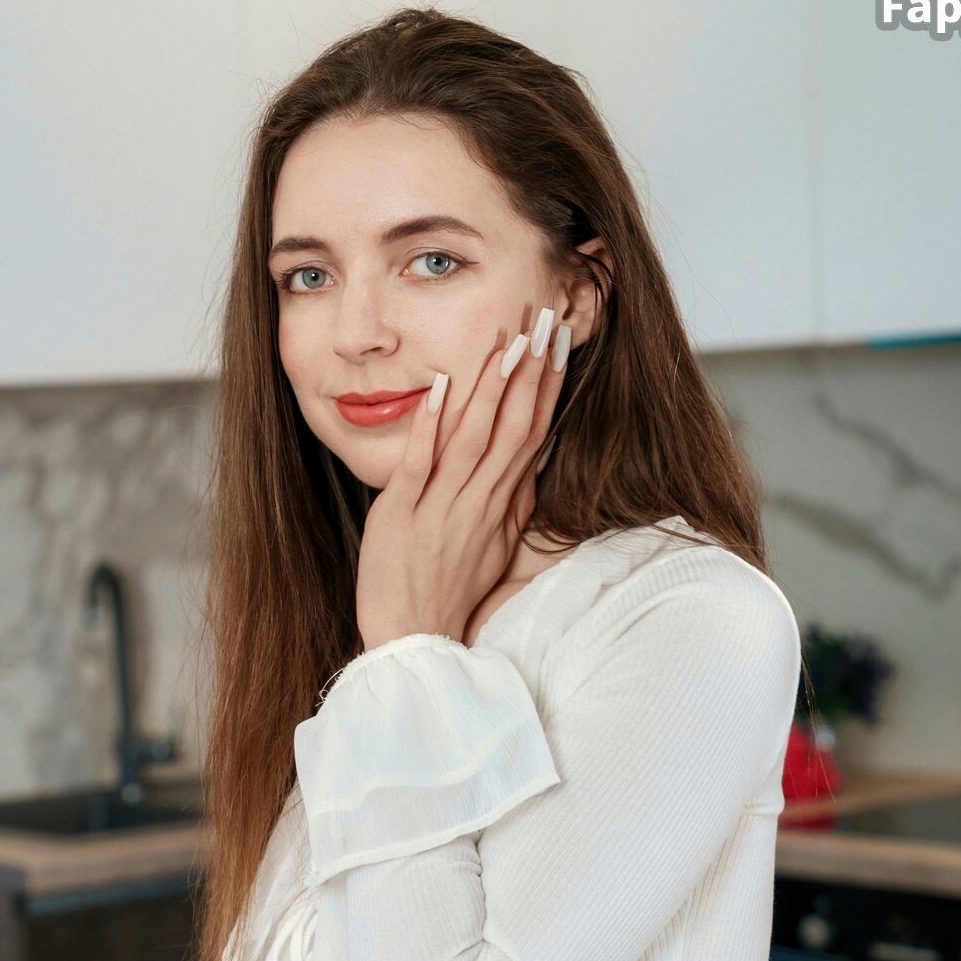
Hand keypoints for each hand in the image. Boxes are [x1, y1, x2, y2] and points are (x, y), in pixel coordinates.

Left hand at [354, 302, 570, 651]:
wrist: (413, 641)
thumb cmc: (447, 594)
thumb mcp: (492, 549)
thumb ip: (510, 506)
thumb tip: (530, 470)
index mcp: (501, 506)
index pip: (533, 435)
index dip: (546, 386)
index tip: (558, 342)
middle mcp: (479, 503)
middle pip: (513, 427)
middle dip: (530, 371)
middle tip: (545, 319)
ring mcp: (442, 508)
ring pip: (474, 438)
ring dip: (491, 388)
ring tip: (506, 342)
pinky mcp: (402, 517)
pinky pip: (420, 465)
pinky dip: (431, 425)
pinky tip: (438, 386)